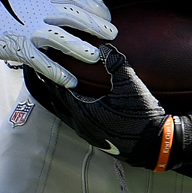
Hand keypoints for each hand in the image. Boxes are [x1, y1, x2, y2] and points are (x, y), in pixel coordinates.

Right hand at [0, 0, 114, 87]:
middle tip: (112, 35)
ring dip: (80, 48)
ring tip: (95, 56)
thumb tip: (78, 0)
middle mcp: (40, 11)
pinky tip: (71, 81)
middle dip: (96, 25)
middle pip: (75, 16)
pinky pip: (42, 62)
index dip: (96, 7)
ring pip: (61, 39)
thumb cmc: (6, 1)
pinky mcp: (20, 48)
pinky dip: (58, 73)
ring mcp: (30, 30)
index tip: (107, 15)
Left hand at [50, 47, 191, 170]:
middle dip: (43, 88)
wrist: (156, 145)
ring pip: (63, 115)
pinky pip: (73, 121)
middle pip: (53, 104)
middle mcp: (80, 124)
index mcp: (83, 111)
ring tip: (50, 87)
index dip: (46, 75)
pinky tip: (72, 105)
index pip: (56, 90)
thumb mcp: (131, 85)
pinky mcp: (96, 139)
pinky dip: (67, 110)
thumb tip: (105, 47)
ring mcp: (87, 134)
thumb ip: (116, 64)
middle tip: (34, 73)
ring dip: (55, 100)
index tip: (36, 64)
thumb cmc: (142, 116)